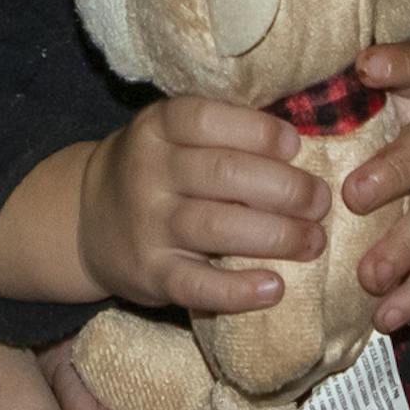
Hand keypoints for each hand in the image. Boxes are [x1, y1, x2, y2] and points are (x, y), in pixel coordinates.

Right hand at [80, 95, 330, 311]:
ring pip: (217, 228)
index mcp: (157, 125)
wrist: (88, 217)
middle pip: (224, 174)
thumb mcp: (174, 134)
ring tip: (314, 241)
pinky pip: (196, 285)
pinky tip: (275, 288)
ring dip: (276, 235)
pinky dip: (238, 290)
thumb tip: (300, 142)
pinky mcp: (150, 274)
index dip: (258, 132)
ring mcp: (148, 225)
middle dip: (284, 188)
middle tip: (321, 201)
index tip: (296, 146)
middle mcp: (149, 171)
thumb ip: (224, 131)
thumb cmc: (157, 168)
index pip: (208, 119)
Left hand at [341, 43, 409, 331]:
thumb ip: (347, 88)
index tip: (366, 66)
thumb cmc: (407, 115)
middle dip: (395, 174)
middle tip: (353, 197)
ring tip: (369, 277)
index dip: (396, 64)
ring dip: (406, 249)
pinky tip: (386, 316)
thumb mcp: (391, 88)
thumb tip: (270, 95)